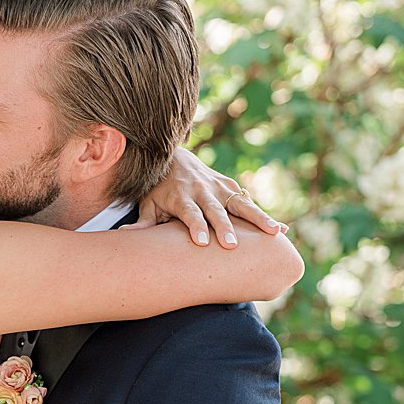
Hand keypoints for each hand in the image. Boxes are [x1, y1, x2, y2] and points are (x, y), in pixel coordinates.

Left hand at [130, 148, 286, 248]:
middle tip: (232, 246)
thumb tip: (122, 235)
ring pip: (241, 205)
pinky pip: (250, 203)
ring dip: (257, 220)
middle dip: (224, 228)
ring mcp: (220, 188)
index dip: (195, 227)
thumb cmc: (157, 188)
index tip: (201, 242)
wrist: (174, 157)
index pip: (189, 214)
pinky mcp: (231, 187)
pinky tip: (281, 230)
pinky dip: (265, 216)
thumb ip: (141, 222)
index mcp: (181, 197)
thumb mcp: (147, 203)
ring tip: (274, 234)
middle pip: (216, 211)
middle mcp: (203, 191)